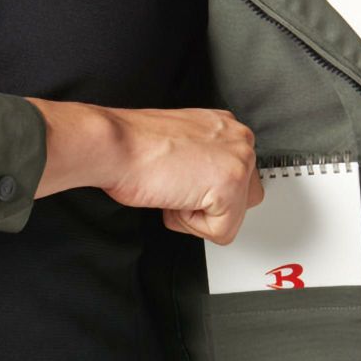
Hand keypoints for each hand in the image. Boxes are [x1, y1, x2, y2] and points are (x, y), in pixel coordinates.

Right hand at [27, 97, 263, 244]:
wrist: (115, 146)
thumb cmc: (132, 147)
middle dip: (209, 207)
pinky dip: (191, 224)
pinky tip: (174, 195)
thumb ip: (204, 161)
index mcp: (226, 127)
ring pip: (232, 218)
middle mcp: (239, 139)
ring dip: (198, 216)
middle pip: (244, 201)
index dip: (206, 193)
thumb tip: (206, 187)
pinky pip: (221, 232)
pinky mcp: (229, 186)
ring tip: (174, 188)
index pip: (238, 179)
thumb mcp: (180, 145)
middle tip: (179, 187)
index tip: (184, 181)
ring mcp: (238, 162)